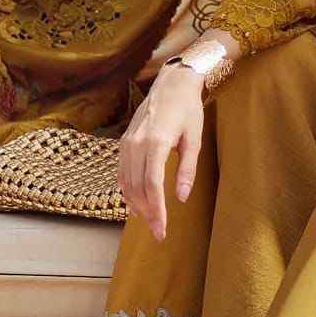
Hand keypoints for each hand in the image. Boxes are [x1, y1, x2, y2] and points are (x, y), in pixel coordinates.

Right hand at [118, 62, 204, 238]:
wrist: (171, 84)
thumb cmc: (187, 110)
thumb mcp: (194, 139)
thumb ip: (187, 169)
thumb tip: (181, 198)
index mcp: (156, 143)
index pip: (152, 186)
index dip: (157, 211)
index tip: (162, 231)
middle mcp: (137, 144)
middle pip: (137, 188)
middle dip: (147, 213)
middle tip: (157, 232)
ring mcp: (127, 142)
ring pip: (126, 182)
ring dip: (135, 204)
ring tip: (147, 220)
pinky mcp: (124, 141)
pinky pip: (121, 172)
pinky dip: (126, 190)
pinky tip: (134, 201)